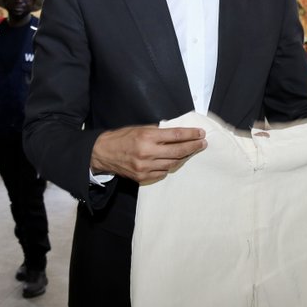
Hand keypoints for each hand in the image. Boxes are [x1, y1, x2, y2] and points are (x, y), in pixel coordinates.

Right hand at [91, 126, 205, 183]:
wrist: (103, 153)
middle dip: (193, 147)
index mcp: (147, 137)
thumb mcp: (140, 128)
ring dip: (183, 157)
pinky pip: (163, 173)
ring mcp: (145, 167)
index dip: (191, 135)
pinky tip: (172, 161)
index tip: (200, 134)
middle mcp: (147, 153)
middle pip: (178, 151)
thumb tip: (177, 134)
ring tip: (189, 152)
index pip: (176, 135)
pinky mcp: (143, 177)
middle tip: (202, 144)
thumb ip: (158, 132)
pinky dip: (169, 166)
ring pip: (172, 164)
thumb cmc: (122, 138)